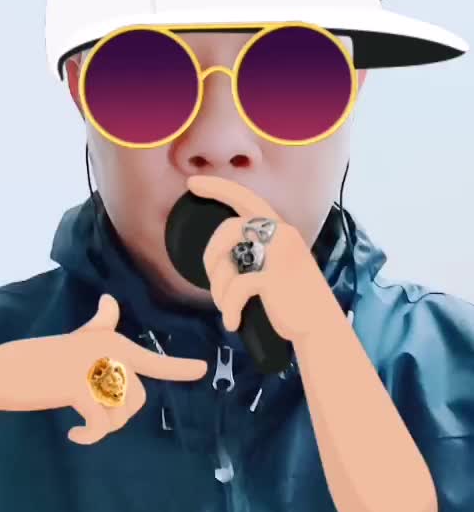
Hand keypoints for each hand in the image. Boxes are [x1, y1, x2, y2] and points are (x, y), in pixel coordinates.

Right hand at [0, 295, 207, 444]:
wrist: (5, 371)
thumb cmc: (42, 359)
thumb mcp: (76, 340)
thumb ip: (99, 326)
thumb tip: (110, 302)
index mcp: (110, 341)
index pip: (150, 358)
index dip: (178, 368)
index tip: (203, 371)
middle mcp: (108, 351)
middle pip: (137, 397)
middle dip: (121, 415)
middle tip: (93, 419)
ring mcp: (94, 369)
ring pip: (122, 411)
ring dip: (104, 426)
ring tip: (84, 424)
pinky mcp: (79, 388)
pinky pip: (101, 423)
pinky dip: (90, 435)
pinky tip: (74, 435)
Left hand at [187, 175, 341, 344]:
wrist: (320, 328)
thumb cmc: (294, 300)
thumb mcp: (278, 266)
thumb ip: (257, 252)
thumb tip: (221, 256)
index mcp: (281, 230)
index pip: (245, 198)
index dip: (218, 188)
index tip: (192, 183)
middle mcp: (282, 235)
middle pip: (229, 228)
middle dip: (211, 253)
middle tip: (211, 277)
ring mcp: (279, 255)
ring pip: (228, 258)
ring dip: (218, 286)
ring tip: (225, 305)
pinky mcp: (274, 278)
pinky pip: (235, 288)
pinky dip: (229, 308)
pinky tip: (233, 322)